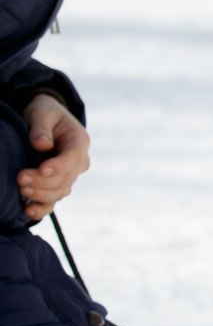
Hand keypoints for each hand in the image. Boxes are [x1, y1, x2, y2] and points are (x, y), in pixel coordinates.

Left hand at [17, 95, 90, 220]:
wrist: (45, 123)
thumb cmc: (44, 114)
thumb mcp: (42, 114)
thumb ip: (41, 128)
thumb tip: (42, 145)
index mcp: (79, 141)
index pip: (73, 157)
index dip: (59, 166)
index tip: (41, 169)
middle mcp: (79, 161)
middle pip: (65, 178)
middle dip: (42, 182)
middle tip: (20, 178)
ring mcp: (69, 176)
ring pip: (60, 192)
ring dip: (40, 194)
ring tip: (21, 189)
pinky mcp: (57, 186)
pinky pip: (53, 201)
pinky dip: (42, 208)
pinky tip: (28, 211)